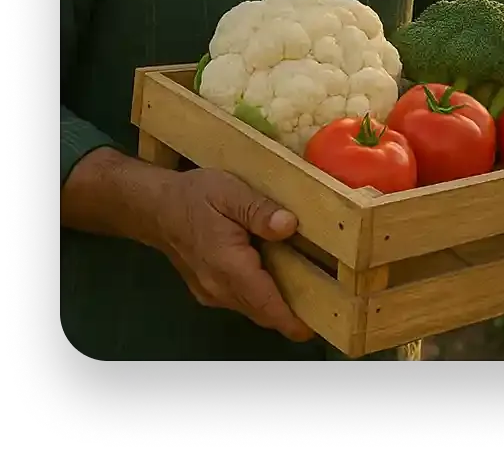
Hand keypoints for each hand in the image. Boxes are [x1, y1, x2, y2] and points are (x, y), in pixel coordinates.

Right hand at [152, 168, 314, 342]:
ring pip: (252, 308)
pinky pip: (242, 301)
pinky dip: (263, 297)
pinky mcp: (210, 290)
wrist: (156, 208)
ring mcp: (212, 293)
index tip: (316, 329)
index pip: (265, 303)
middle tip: (329, 308)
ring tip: (314, 293)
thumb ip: (260, 210)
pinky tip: (283, 279)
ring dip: (278, 306)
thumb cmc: (195, 197)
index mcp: (228, 267)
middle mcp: (220, 288)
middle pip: (263, 312)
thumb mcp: (231, 192)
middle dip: (293, 315)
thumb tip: (288, 225)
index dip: (291, 320)